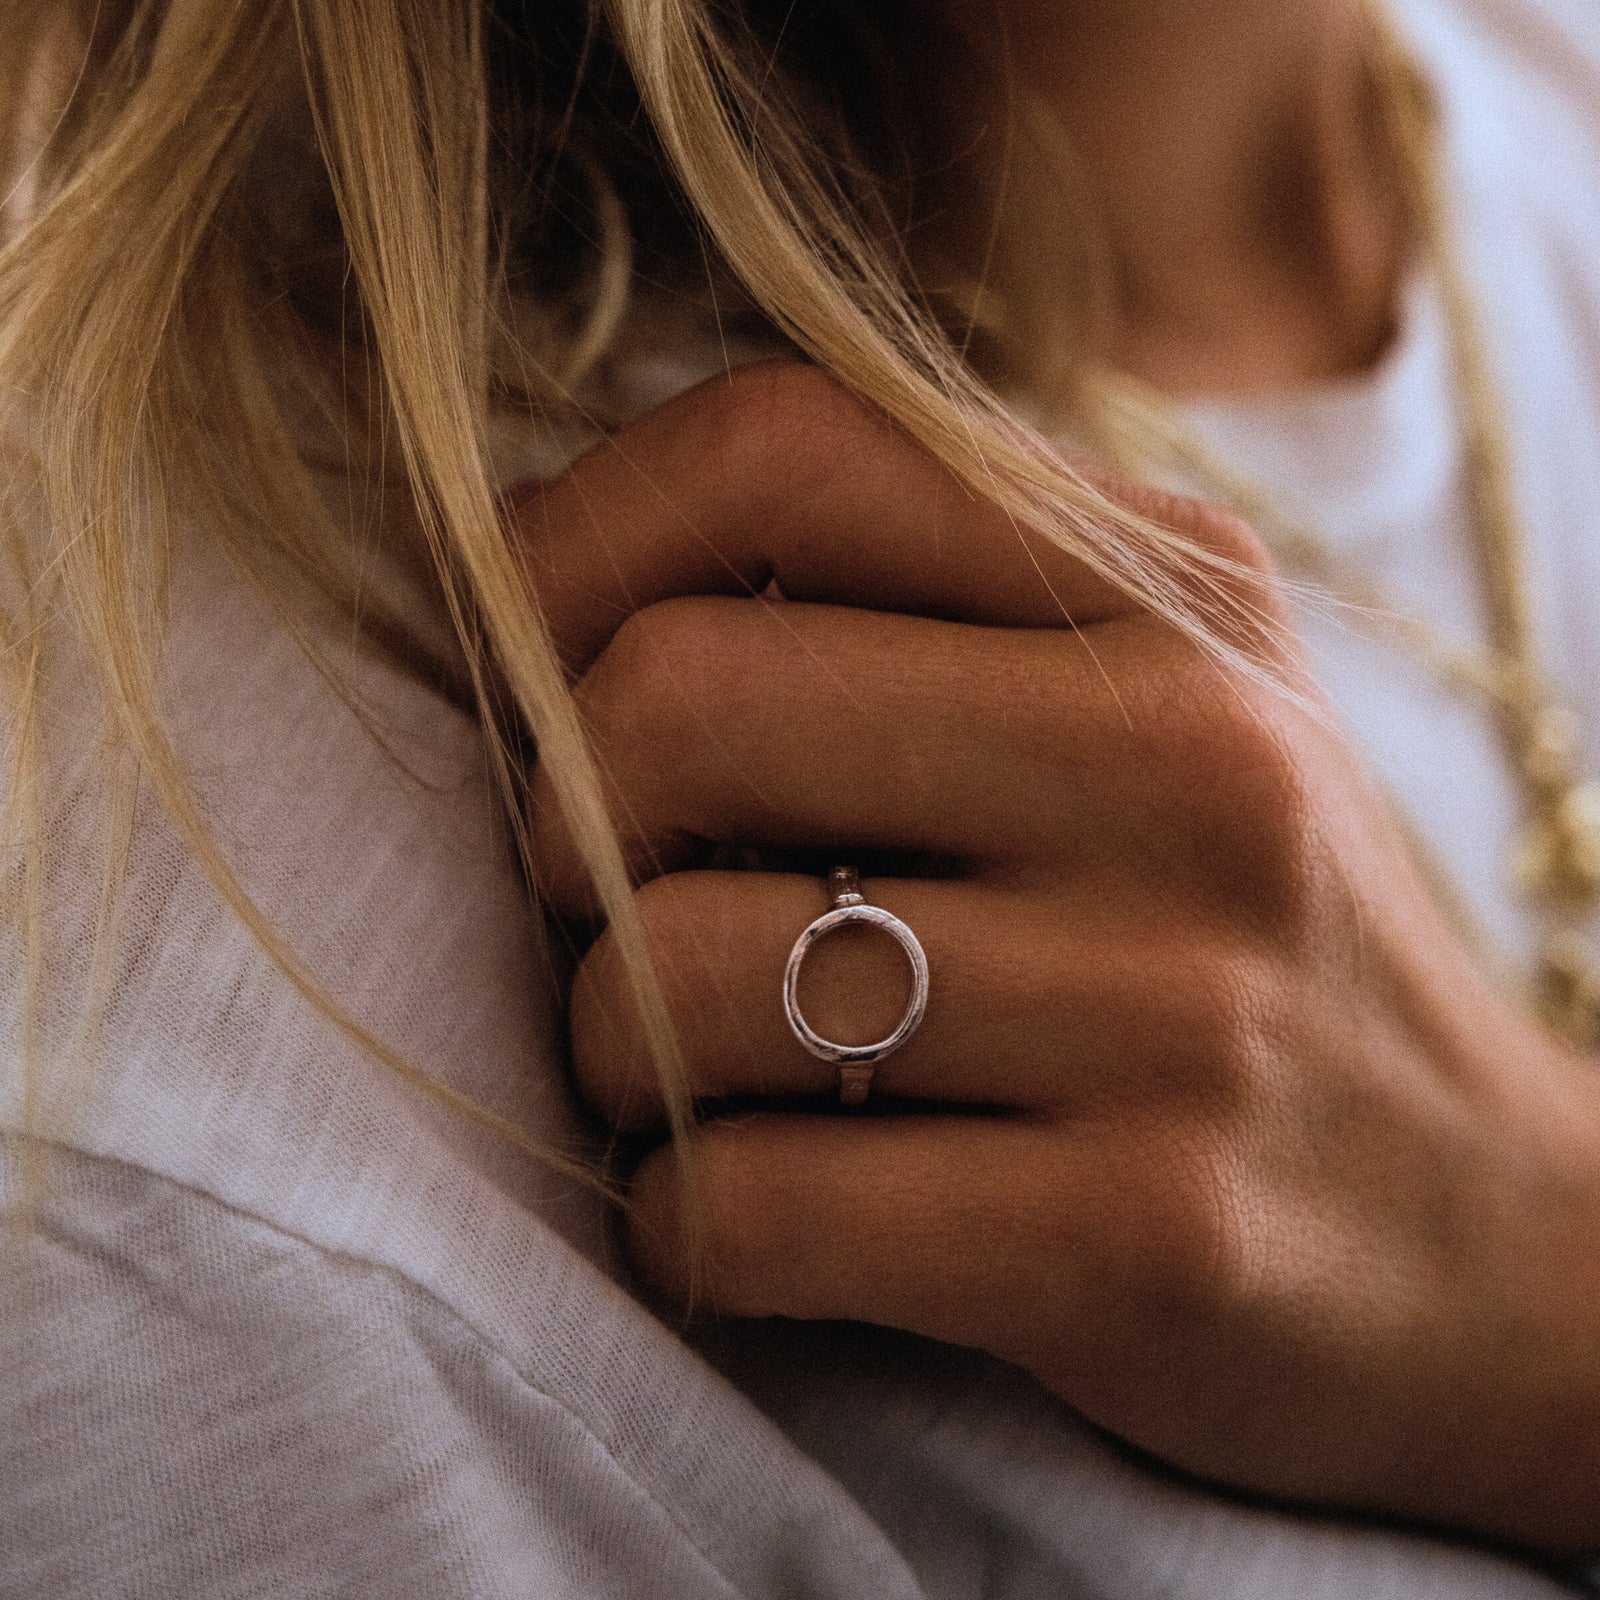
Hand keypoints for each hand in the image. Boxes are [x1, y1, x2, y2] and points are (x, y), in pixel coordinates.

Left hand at [509, 362, 1599, 1556]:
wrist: (1495, 1242)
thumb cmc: (1252, 946)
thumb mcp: (1156, 706)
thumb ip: (916, 605)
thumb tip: (573, 583)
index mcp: (1166, 594)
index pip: (778, 447)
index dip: (566, 541)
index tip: (507, 648)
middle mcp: (1185, 761)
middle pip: (673, 703)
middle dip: (557, 825)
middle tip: (601, 899)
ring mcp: (1175, 1006)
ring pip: (680, 978)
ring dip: (611, 1046)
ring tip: (683, 1073)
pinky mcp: (1140, 1237)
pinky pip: (748, 1207)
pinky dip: (679, 1218)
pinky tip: (736, 1213)